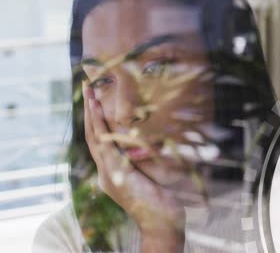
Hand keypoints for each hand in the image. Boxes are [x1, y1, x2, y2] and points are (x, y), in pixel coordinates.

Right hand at [82, 81, 184, 251]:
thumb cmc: (163, 200)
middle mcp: (106, 172)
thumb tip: (151, 140)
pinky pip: (104, 148)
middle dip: (89, 110)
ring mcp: (108, 174)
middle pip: (92, 135)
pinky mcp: (115, 176)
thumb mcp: (152, 174)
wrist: (163, 223)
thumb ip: (145, 158)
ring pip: (95, 138)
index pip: (100, 140)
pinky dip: (100, 129)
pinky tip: (98, 114)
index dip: (96, 119)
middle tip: (87, 85)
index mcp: (113, 170)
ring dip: (92, 114)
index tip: (96, 98)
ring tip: (90, 93)